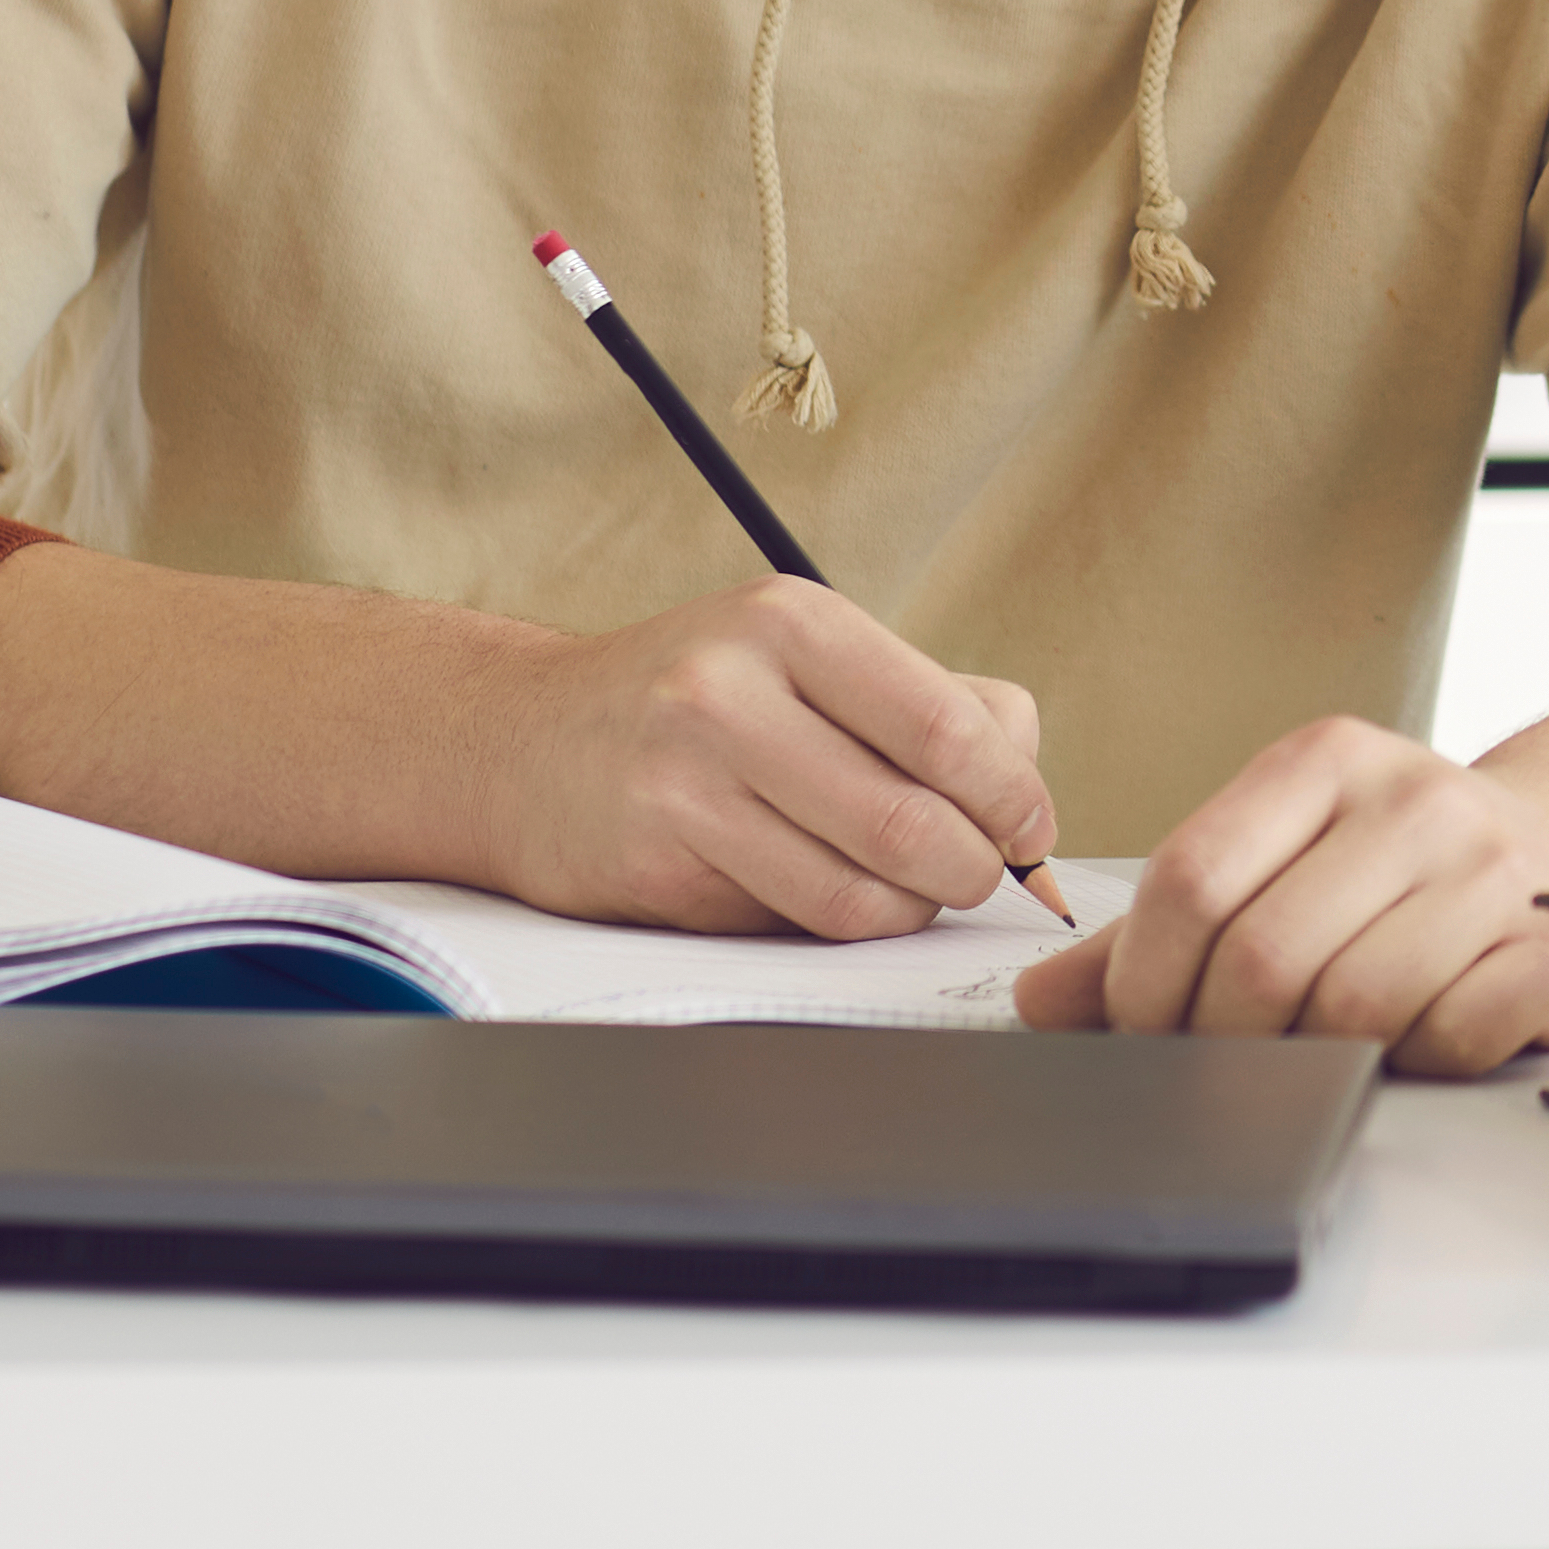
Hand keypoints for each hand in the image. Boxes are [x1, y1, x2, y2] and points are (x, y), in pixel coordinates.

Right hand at [478, 579, 1056, 938]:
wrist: (519, 743)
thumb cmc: (695, 702)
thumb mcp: (805, 655)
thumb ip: (930, 700)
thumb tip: (1025, 779)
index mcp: (792, 623)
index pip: (951, 729)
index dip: (1014, 799)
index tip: (1029, 830)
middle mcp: (730, 691)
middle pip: (914, 821)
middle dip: (974, 869)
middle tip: (979, 875)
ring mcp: (683, 783)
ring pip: (858, 891)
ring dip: (911, 909)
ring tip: (910, 890)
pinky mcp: (654, 866)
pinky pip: (790, 922)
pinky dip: (836, 924)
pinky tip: (825, 893)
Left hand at [1016, 715, 1548, 1077]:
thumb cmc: (1398, 865)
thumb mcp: (1279, 857)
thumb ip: (1163, 924)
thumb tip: (1040, 1000)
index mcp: (1326, 760)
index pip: (1190, 878)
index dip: (1143, 980)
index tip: (1142, 1026)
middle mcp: (1413, 800)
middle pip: (1260, 958)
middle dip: (1217, 1040)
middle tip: (1219, 1061)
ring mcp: (1492, 872)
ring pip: (1351, 1006)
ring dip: (1314, 1057)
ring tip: (1313, 1049)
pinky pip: (1447, 1037)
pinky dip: (1411, 1062)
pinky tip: (1408, 1040)